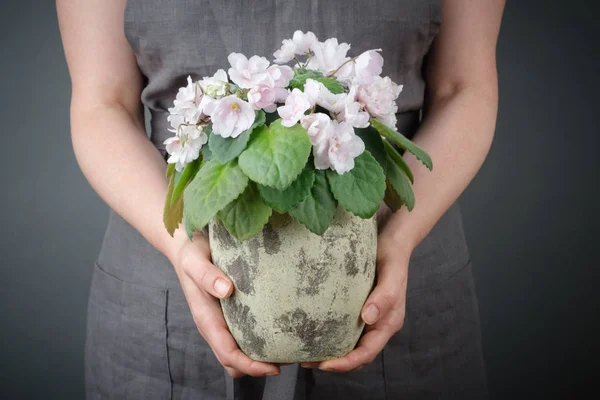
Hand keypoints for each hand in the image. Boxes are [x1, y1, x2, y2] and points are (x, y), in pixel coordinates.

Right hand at [168, 228, 279, 377]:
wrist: (186, 245)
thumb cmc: (191, 253)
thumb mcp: (195, 260)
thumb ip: (207, 275)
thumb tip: (226, 290)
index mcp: (206, 319)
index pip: (228, 354)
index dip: (250, 365)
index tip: (274, 367)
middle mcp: (214, 325)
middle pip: (234, 362)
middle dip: (258, 368)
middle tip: (288, 359)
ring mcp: (222, 321)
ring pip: (239, 352)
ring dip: (259, 357)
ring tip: (287, 349)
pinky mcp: (229, 312)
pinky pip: (243, 336)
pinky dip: (259, 341)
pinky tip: (278, 330)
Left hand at [301, 234, 409, 371]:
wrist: (391, 242)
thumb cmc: (392, 258)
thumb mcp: (391, 276)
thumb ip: (383, 297)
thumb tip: (367, 317)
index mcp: (388, 323)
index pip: (367, 352)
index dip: (347, 363)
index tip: (325, 365)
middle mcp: (378, 324)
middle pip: (356, 354)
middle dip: (334, 363)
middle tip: (307, 362)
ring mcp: (368, 318)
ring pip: (349, 343)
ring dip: (330, 352)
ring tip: (305, 353)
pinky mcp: (357, 308)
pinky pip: (343, 327)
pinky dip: (329, 334)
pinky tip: (312, 331)